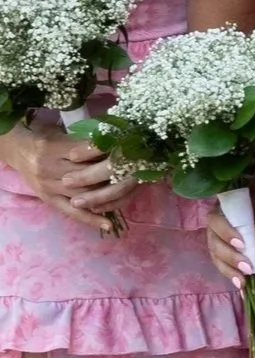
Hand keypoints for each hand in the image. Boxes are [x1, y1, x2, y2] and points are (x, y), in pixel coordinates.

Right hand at [0, 120, 136, 226]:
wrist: (19, 151)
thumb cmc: (46, 138)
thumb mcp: (63, 133)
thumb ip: (84, 141)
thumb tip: (117, 144)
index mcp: (53, 147)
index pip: (85, 154)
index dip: (105, 154)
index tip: (127, 154)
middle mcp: (48, 168)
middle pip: (84, 177)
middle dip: (108, 177)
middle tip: (131, 176)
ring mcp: (48, 187)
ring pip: (81, 196)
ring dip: (104, 198)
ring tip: (126, 197)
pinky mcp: (48, 200)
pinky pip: (71, 212)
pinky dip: (90, 219)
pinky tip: (108, 224)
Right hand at [206, 165, 254, 279]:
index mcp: (223, 208)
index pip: (217, 222)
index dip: (227, 234)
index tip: (242, 244)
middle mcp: (215, 222)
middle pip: (214, 242)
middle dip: (230, 258)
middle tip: (247, 269)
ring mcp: (218, 235)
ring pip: (216, 254)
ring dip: (228, 269)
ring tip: (242, 282)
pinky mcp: (225, 246)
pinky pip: (222, 260)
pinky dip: (230, 272)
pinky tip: (240, 284)